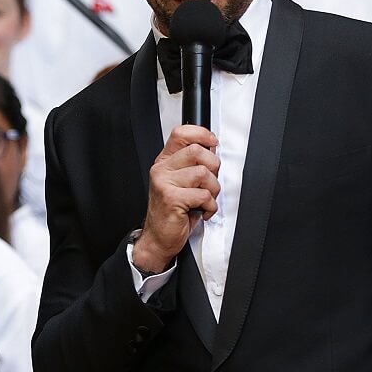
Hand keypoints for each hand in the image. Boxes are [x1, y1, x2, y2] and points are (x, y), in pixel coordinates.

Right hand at [131, 124, 219, 271]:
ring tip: (205, 200)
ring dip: (213, 190)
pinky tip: (202, 211)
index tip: (212, 143)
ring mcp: (164, 183)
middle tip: (209, 182)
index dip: (201, 134)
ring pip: (203, 173)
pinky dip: (210, 206)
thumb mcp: (181, 183)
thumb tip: (212, 151)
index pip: (181, 133)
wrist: (158, 238)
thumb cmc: (172, 211)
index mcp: (165, 162)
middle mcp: (162, 169)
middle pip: (197, 151)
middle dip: (213, 167)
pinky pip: (203, 195)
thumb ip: (192, 165)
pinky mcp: (172, 199)